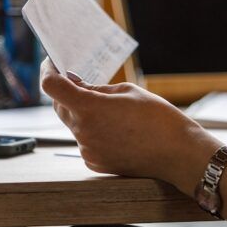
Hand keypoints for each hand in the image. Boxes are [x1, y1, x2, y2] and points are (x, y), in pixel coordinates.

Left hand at [40, 59, 221, 192]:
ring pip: (73, 124)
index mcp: (89, 109)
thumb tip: (74, 84)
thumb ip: (95, 88)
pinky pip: (85, 140)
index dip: (48, 71)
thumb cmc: (158, 118)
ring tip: (108, 107)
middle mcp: (82, 132)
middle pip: (60, 106)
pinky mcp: (95, 163)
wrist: (178, 154)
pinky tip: (115, 128)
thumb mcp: (127, 91)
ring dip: (82, 112)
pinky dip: (92, 130)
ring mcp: (87, 150)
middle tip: (77, 79)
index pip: (52, 87)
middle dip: (65, 91)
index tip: (53, 63)